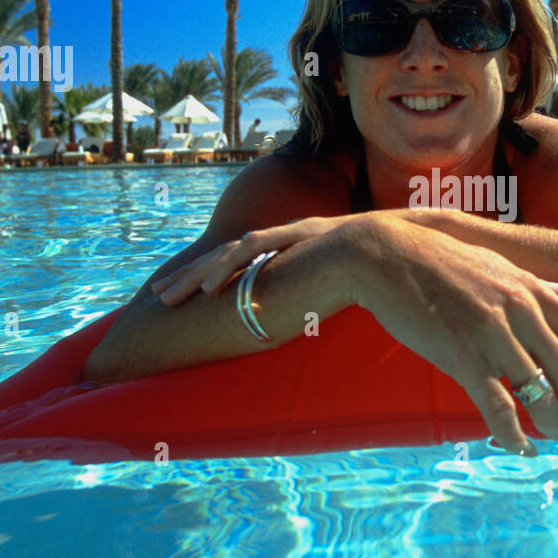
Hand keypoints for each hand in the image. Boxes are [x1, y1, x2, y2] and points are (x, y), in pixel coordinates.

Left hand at [150, 214, 364, 304]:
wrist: (398, 242)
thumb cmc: (379, 269)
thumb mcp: (346, 284)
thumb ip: (328, 296)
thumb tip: (322, 324)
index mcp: (295, 246)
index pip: (245, 260)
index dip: (216, 276)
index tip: (191, 295)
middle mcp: (286, 235)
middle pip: (227, 255)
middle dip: (191, 276)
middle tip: (159, 295)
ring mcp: (287, 233)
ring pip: (228, 252)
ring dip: (196, 275)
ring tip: (168, 297)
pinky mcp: (290, 237)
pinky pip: (248, 253)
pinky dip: (224, 270)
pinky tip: (204, 289)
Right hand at [344, 214, 557, 456]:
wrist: (385, 256)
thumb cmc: (438, 259)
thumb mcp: (498, 264)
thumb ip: (539, 282)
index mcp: (532, 291)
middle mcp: (520, 314)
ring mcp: (492, 337)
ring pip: (539, 394)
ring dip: (556, 426)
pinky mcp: (461, 357)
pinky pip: (497, 407)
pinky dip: (513, 433)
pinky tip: (522, 447)